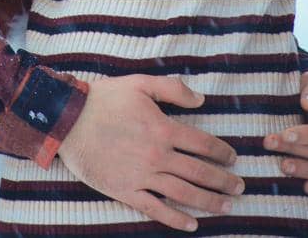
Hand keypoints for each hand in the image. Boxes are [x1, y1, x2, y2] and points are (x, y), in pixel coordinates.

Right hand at [57, 75, 242, 232]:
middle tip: (240, 187)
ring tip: (226, 206)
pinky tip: (192, 224)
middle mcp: (157, 156)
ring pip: (184, 193)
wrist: (67, 120)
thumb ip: (173, 89)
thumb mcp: (140, 84)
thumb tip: (202, 99)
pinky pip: (156, 209)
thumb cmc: (103, 99)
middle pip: (200, 172)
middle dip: (224, 181)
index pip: (203, 144)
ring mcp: (142, 176)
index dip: (223, 152)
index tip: (233, 158)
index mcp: (163, 129)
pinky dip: (176, 219)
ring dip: (209, 201)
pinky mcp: (126, 191)